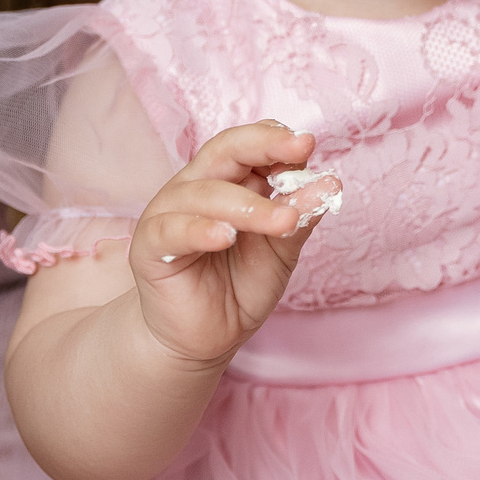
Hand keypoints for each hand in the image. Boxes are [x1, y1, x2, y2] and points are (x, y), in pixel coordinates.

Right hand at [131, 120, 329, 371]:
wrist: (204, 339)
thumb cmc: (239, 287)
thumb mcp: (280, 251)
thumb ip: (298, 217)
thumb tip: (330, 183)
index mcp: (229, 181)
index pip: (250, 145)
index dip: (277, 140)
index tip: (308, 145)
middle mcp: (196, 187)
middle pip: (225, 151)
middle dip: (265, 147)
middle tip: (301, 150)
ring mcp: (169, 213)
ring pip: (205, 193)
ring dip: (249, 205)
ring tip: (283, 222)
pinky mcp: (150, 246)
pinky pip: (173, 230)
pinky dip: (200, 230)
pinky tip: (225, 237)